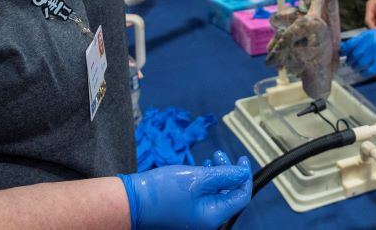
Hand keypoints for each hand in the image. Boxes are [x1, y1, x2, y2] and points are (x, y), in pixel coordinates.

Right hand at [119, 151, 250, 229]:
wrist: (132, 201)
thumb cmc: (161, 192)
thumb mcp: (197, 178)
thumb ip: (223, 176)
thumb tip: (242, 173)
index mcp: (212, 216)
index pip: (240, 197)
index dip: (243, 177)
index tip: (242, 160)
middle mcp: (206, 220)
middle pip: (228, 196)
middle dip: (229, 173)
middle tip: (221, 155)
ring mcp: (195, 217)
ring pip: (215, 195)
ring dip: (217, 175)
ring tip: (211, 159)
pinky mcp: (186, 212)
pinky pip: (203, 197)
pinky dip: (206, 182)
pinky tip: (201, 169)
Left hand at [341, 18, 375, 76]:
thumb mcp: (373, 34)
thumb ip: (362, 40)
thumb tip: (348, 49)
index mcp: (366, 36)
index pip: (350, 44)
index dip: (344, 51)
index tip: (341, 54)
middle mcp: (369, 43)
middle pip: (354, 55)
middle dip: (350, 61)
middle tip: (349, 63)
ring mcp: (375, 53)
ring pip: (360, 63)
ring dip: (356, 67)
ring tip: (355, 68)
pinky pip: (369, 70)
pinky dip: (364, 73)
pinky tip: (363, 73)